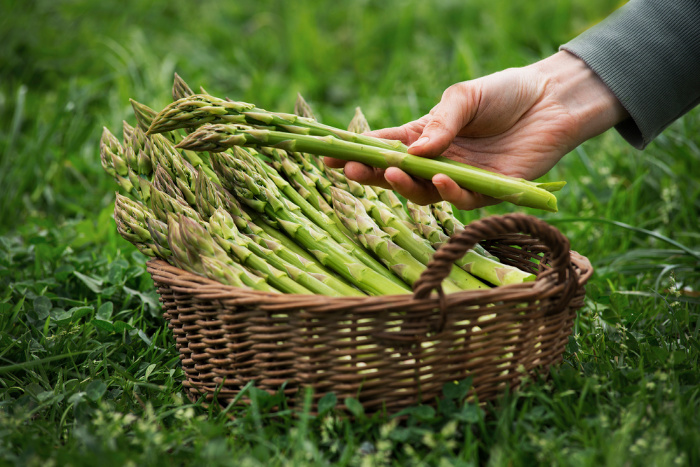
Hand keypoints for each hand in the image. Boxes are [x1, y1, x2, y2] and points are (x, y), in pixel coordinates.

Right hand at [326, 51, 627, 208]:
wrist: (551, 100)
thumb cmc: (503, 93)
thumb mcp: (463, 97)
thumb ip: (439, 124)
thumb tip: (413, 153)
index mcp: (427, 137)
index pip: (385, 148)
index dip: (357, 154)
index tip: (328, 157)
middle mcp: (440, 162)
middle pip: (399, 176)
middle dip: (373, 175)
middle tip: (352, 172)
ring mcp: (463, 179)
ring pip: (426, 194)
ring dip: (406, 186)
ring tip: (390, 173)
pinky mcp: (491, 192)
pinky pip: (465, 200)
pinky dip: (450, 193)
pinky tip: (441, 179)